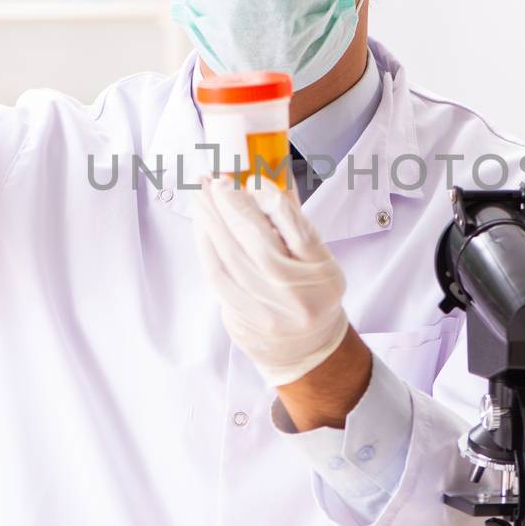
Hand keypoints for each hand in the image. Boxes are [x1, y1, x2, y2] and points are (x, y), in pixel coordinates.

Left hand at [192, 176, 349, 385]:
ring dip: (212, 221)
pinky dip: (206, 245)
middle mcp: (298, 295)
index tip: (249, 180)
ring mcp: (268, 311)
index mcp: (324, 273)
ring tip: (201, 195)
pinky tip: (201, 225)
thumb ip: (293, 220)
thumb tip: (266, 178)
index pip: (297, 231)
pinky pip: (218, 275)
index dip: (270, 202)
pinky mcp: (243, 318)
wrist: (307, 347)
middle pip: (259, 243)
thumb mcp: (318, 257)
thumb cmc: (311, 292)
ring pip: (232, 258)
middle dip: (232, 206)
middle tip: (214, 180)